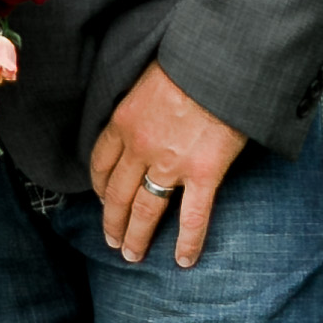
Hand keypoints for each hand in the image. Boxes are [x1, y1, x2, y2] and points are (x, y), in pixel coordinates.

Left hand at [88, 61, 246, 268]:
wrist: (224, 63)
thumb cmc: (191, 61)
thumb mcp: (151, 75)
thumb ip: (144, 102)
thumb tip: (148, 112)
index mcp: (125, 120)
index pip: (101, 160)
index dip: (98, 184)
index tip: (101, 197)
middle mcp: (141, 147)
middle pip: (117, 193)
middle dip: (112, 220)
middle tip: (111, 239)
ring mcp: (171, 163)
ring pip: (145, 210)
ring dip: (136, 236)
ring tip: (132, 255)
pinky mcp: (204, 174)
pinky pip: (193, 217)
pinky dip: (188, 242)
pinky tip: (183, 260)